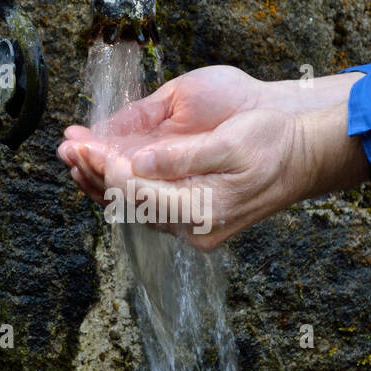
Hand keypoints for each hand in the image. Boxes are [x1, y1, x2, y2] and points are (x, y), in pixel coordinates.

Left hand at [58, 66, 369, 248]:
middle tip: (65, 146)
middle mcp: (192, 227)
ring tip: (72, 152)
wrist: (305, 155)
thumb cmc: (274, 143)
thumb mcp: (232, 144)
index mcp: (203, 211)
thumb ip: (184, 157)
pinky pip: (143, 202)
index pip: (140, 195)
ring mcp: (189, 225)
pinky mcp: (187, 215)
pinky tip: (99, 163)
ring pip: (131, 206)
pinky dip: (118, 183)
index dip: (108, 169)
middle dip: (94, 174)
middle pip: (129, 204)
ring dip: (100, 180)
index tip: (84, 145)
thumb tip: (140, 162)